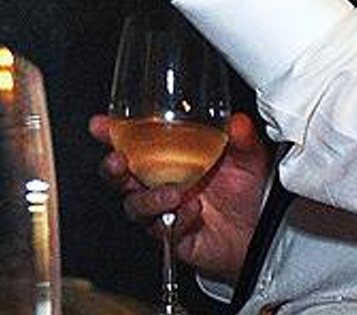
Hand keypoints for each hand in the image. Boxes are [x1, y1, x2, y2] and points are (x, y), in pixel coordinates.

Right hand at [91, 112, 271, 282]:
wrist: (256, 227)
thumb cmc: (244, 188)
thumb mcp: (248, 155)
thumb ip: (242, 138)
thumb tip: (237, 122)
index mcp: (171, 156)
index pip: (135, 143)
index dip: (114, 133)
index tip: (101, 125)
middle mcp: (161, 182)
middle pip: (121, 176)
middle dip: (113, 168)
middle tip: (118, 161)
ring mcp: (164, 209)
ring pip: (136, 205)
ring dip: (149, 199)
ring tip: (173, 193)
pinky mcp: (171, 234)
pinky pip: (161, 229)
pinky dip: (176, 220)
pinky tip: (194, 211)